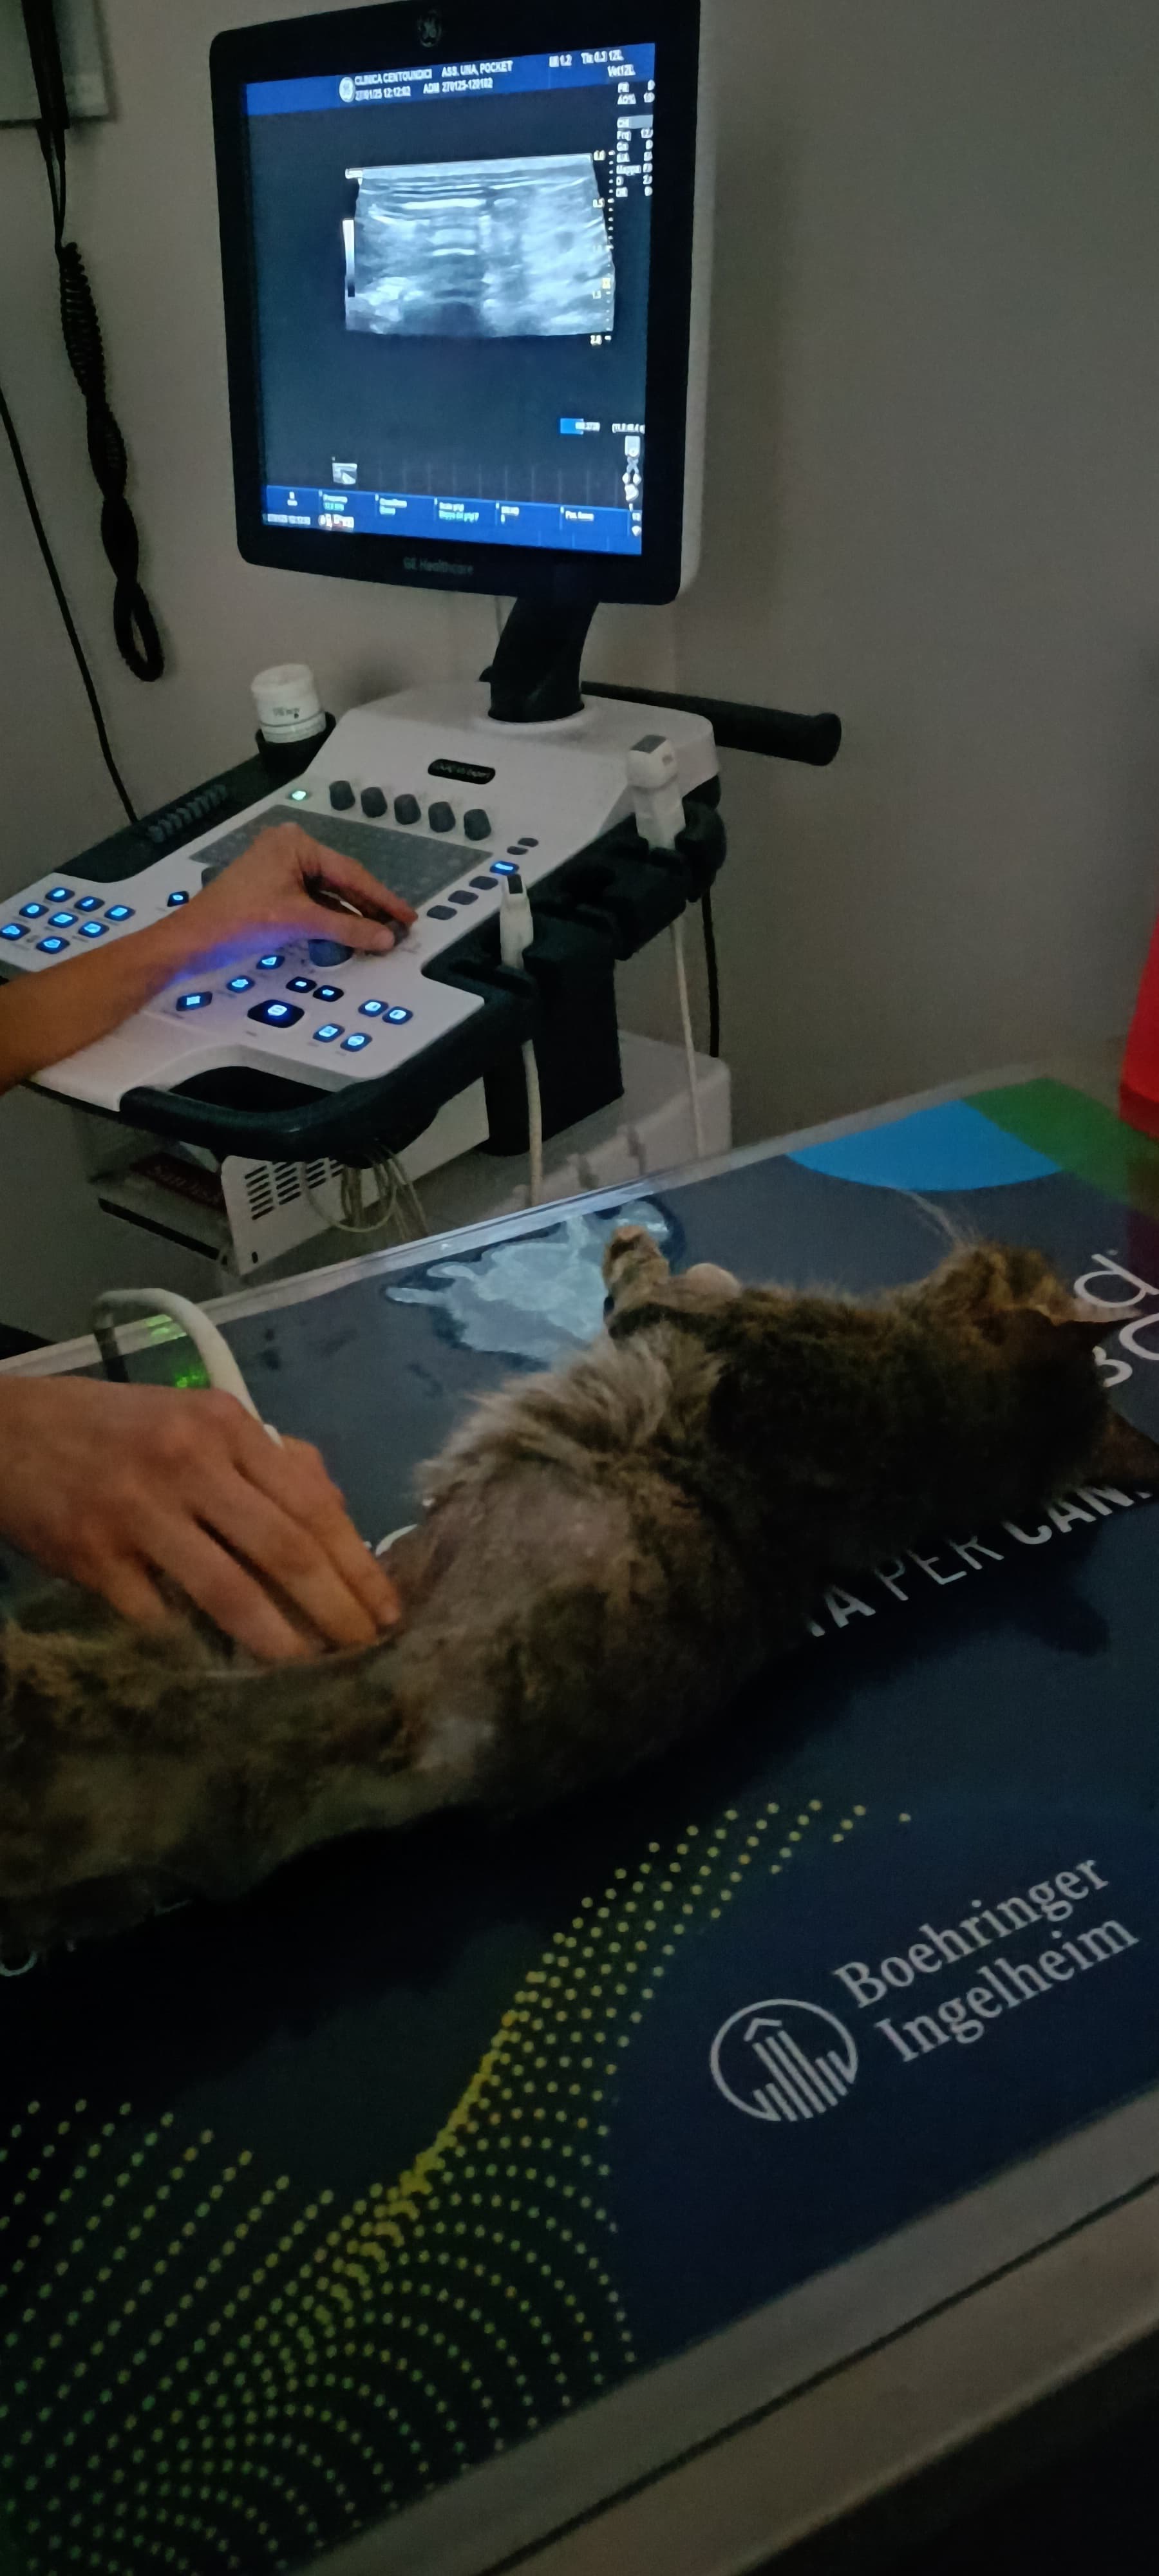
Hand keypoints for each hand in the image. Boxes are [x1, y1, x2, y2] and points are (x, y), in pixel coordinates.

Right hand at [0, 1376, 400, 1660]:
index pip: (312, 1503)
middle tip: (365, 1653)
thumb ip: (268, 1459)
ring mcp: (139, 1512)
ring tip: (312, 1670)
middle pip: (285, 1550)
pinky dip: (198, 1647)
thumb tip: (338, 1514)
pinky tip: (228, 1670)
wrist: (8, 1431)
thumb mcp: (197, 1417)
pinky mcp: (94, 1557)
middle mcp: (189, 1463)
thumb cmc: (116, 1428)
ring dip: (279, 1640)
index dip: (357, 1564)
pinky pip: (159, 1617)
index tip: (388, 1610)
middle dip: (336, 1610)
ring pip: (229, 1590)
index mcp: (226, 1425)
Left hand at [180, 822, 416, 968]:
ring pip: (328, 893)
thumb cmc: (237, 919)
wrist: (194, 939)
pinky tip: (350, 932)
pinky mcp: (274, 889)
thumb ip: (347, 928)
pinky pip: (313, 901)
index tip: (405, 916)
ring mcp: (280, 869)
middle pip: (341, 880)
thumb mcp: (299, 921)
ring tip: (379, 934)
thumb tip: (384, 937)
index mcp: (295, 843)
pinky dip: (331, 917)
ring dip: (351, 914)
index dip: (381, 897)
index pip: (350, 872)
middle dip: (368, 906)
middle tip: (397, 927)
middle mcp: (289, 849)